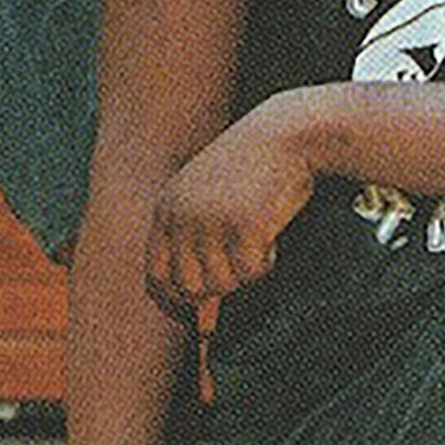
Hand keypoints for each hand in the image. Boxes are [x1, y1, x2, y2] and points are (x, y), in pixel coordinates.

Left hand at [147, 95, 315, 304]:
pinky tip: (273, 234)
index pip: (156, 277)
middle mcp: (181, 216)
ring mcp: (211, 221)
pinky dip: (268, 263)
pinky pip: (254, 273)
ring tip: (259, 238)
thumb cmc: (253, 169)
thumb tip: (198, 312)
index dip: (176, 301)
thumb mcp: (209, 198)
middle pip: (191, 288)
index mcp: (165, 209)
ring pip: (223, 285)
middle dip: (220, 287)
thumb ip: (193, 242)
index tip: (197, 312)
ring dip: (246, 273)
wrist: (288, 132)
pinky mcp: (244, 225)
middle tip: (243, 263)